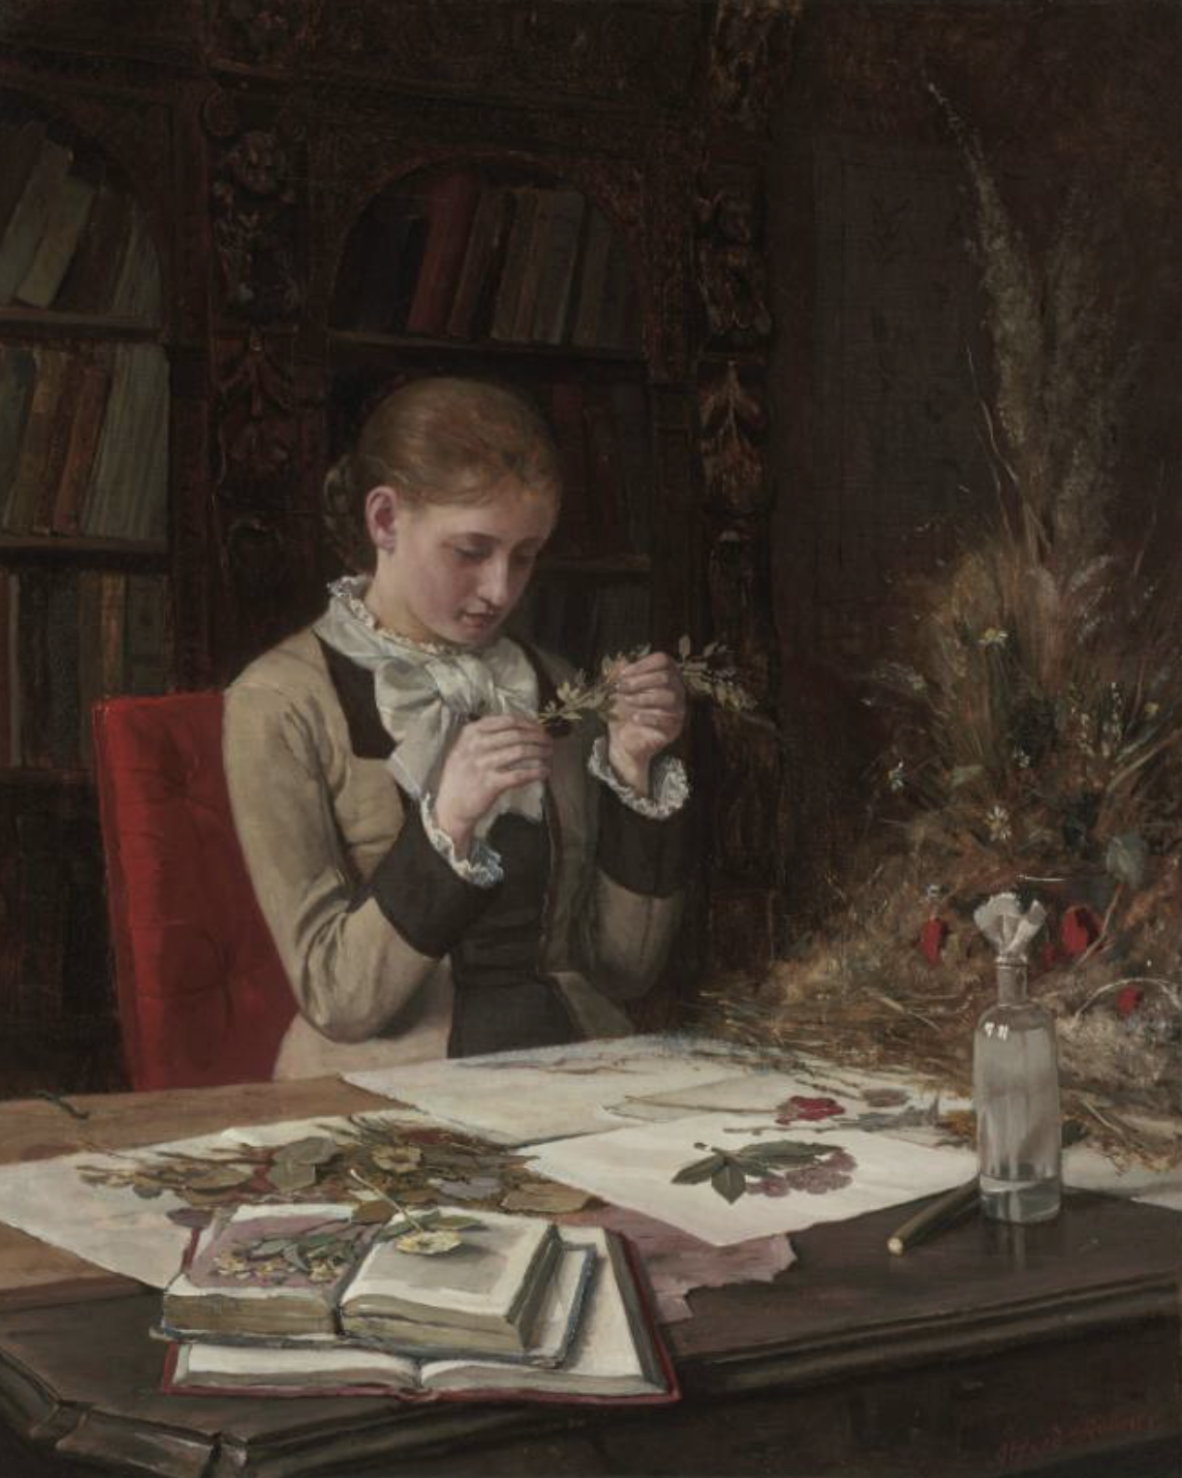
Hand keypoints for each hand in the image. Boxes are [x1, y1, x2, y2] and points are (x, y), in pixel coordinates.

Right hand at [433, 715, 552, 857]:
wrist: (450, 807)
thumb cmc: (460, 777)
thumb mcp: (463, 749)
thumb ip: (485, 735)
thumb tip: (518, 726)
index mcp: (471, 733)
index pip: (507, 720)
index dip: (529, 723)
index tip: (539, 728)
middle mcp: (476, 746)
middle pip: (517, 734)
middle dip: (538, 736)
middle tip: (549, 741)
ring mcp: (483, 765)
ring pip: (521, 751)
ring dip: (540, 752)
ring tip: (549, 754)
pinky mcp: (491, 784)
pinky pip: (520, 774)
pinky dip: (536, 772)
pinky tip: (545, 772)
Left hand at [606, 652, 686, 796]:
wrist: (623, 741)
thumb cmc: (623, 711)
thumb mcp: (619, 690)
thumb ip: (621, 674)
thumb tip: (621, 661)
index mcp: (665, 675)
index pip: (663, 660)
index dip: (642, 664)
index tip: (623, 674)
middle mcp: (676, 689)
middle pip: (666, 677)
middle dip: (640, 681)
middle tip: (621, 687)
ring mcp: (678, 709)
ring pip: (669, 697)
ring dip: (644, 698)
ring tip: (626, 702)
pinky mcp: (674, 728)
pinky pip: (666, 719)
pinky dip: (648, 717)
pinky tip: (634, 718)